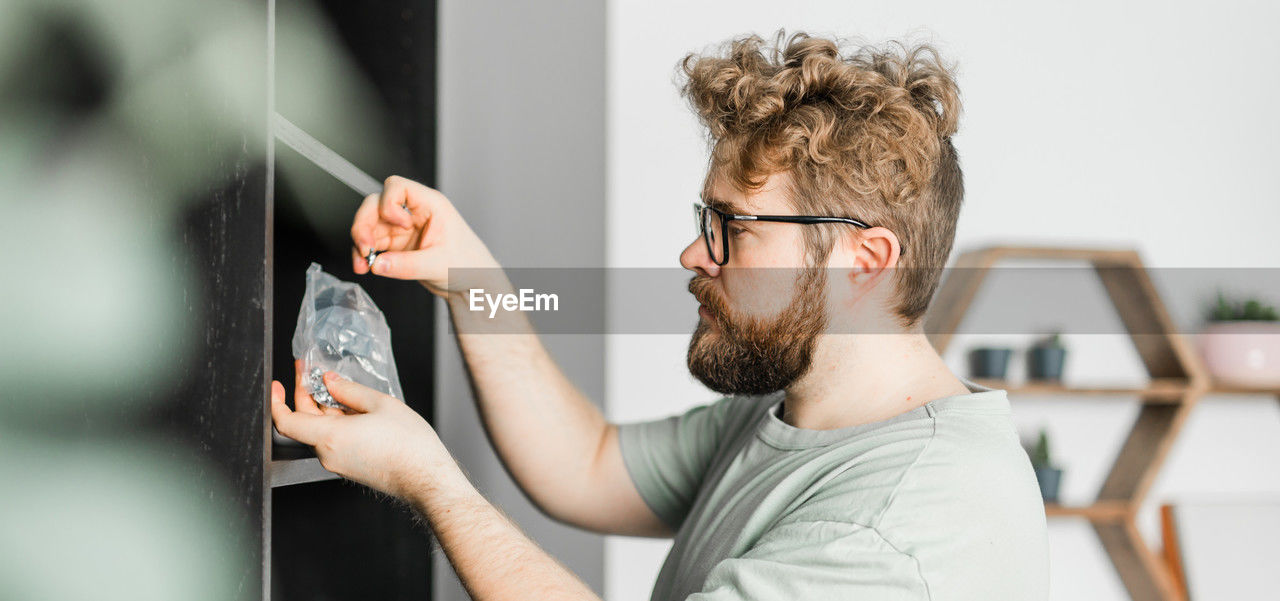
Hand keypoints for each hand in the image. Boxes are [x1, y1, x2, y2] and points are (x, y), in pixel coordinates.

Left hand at [271, 360, 453, 499]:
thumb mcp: (380, 404)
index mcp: (330, 437)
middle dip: (305, 395)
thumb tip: (330, 381)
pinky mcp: (350, 466)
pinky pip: (334, 441)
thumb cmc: (409, 446)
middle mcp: (328, 454)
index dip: (277, 401)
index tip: (278, 384)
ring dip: (323, 407)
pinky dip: (336, 422)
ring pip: (320, 431)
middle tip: (313, 372)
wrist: (426, 479)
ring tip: (339, 387)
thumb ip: (349, 390)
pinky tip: (353, 408)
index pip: (286, 422)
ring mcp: (338, 463)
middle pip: (303, 423)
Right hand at [350, 175, 499, 298]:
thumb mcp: (438, 265)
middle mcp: (413, 212)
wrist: (473, 283)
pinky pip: (372, 242)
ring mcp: (403, 228)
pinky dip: (364, 254)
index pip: (397, 186)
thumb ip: (406, 265)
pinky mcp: (397, 244)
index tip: (398, 226)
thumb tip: (376, 264)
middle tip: (364, 248)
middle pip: (376, 204)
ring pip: (370, 224)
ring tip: (362, 265)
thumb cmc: (467, 265)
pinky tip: (365, 267)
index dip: (388, 203)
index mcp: (430, 205)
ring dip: (360, 242)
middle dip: (364, 224)